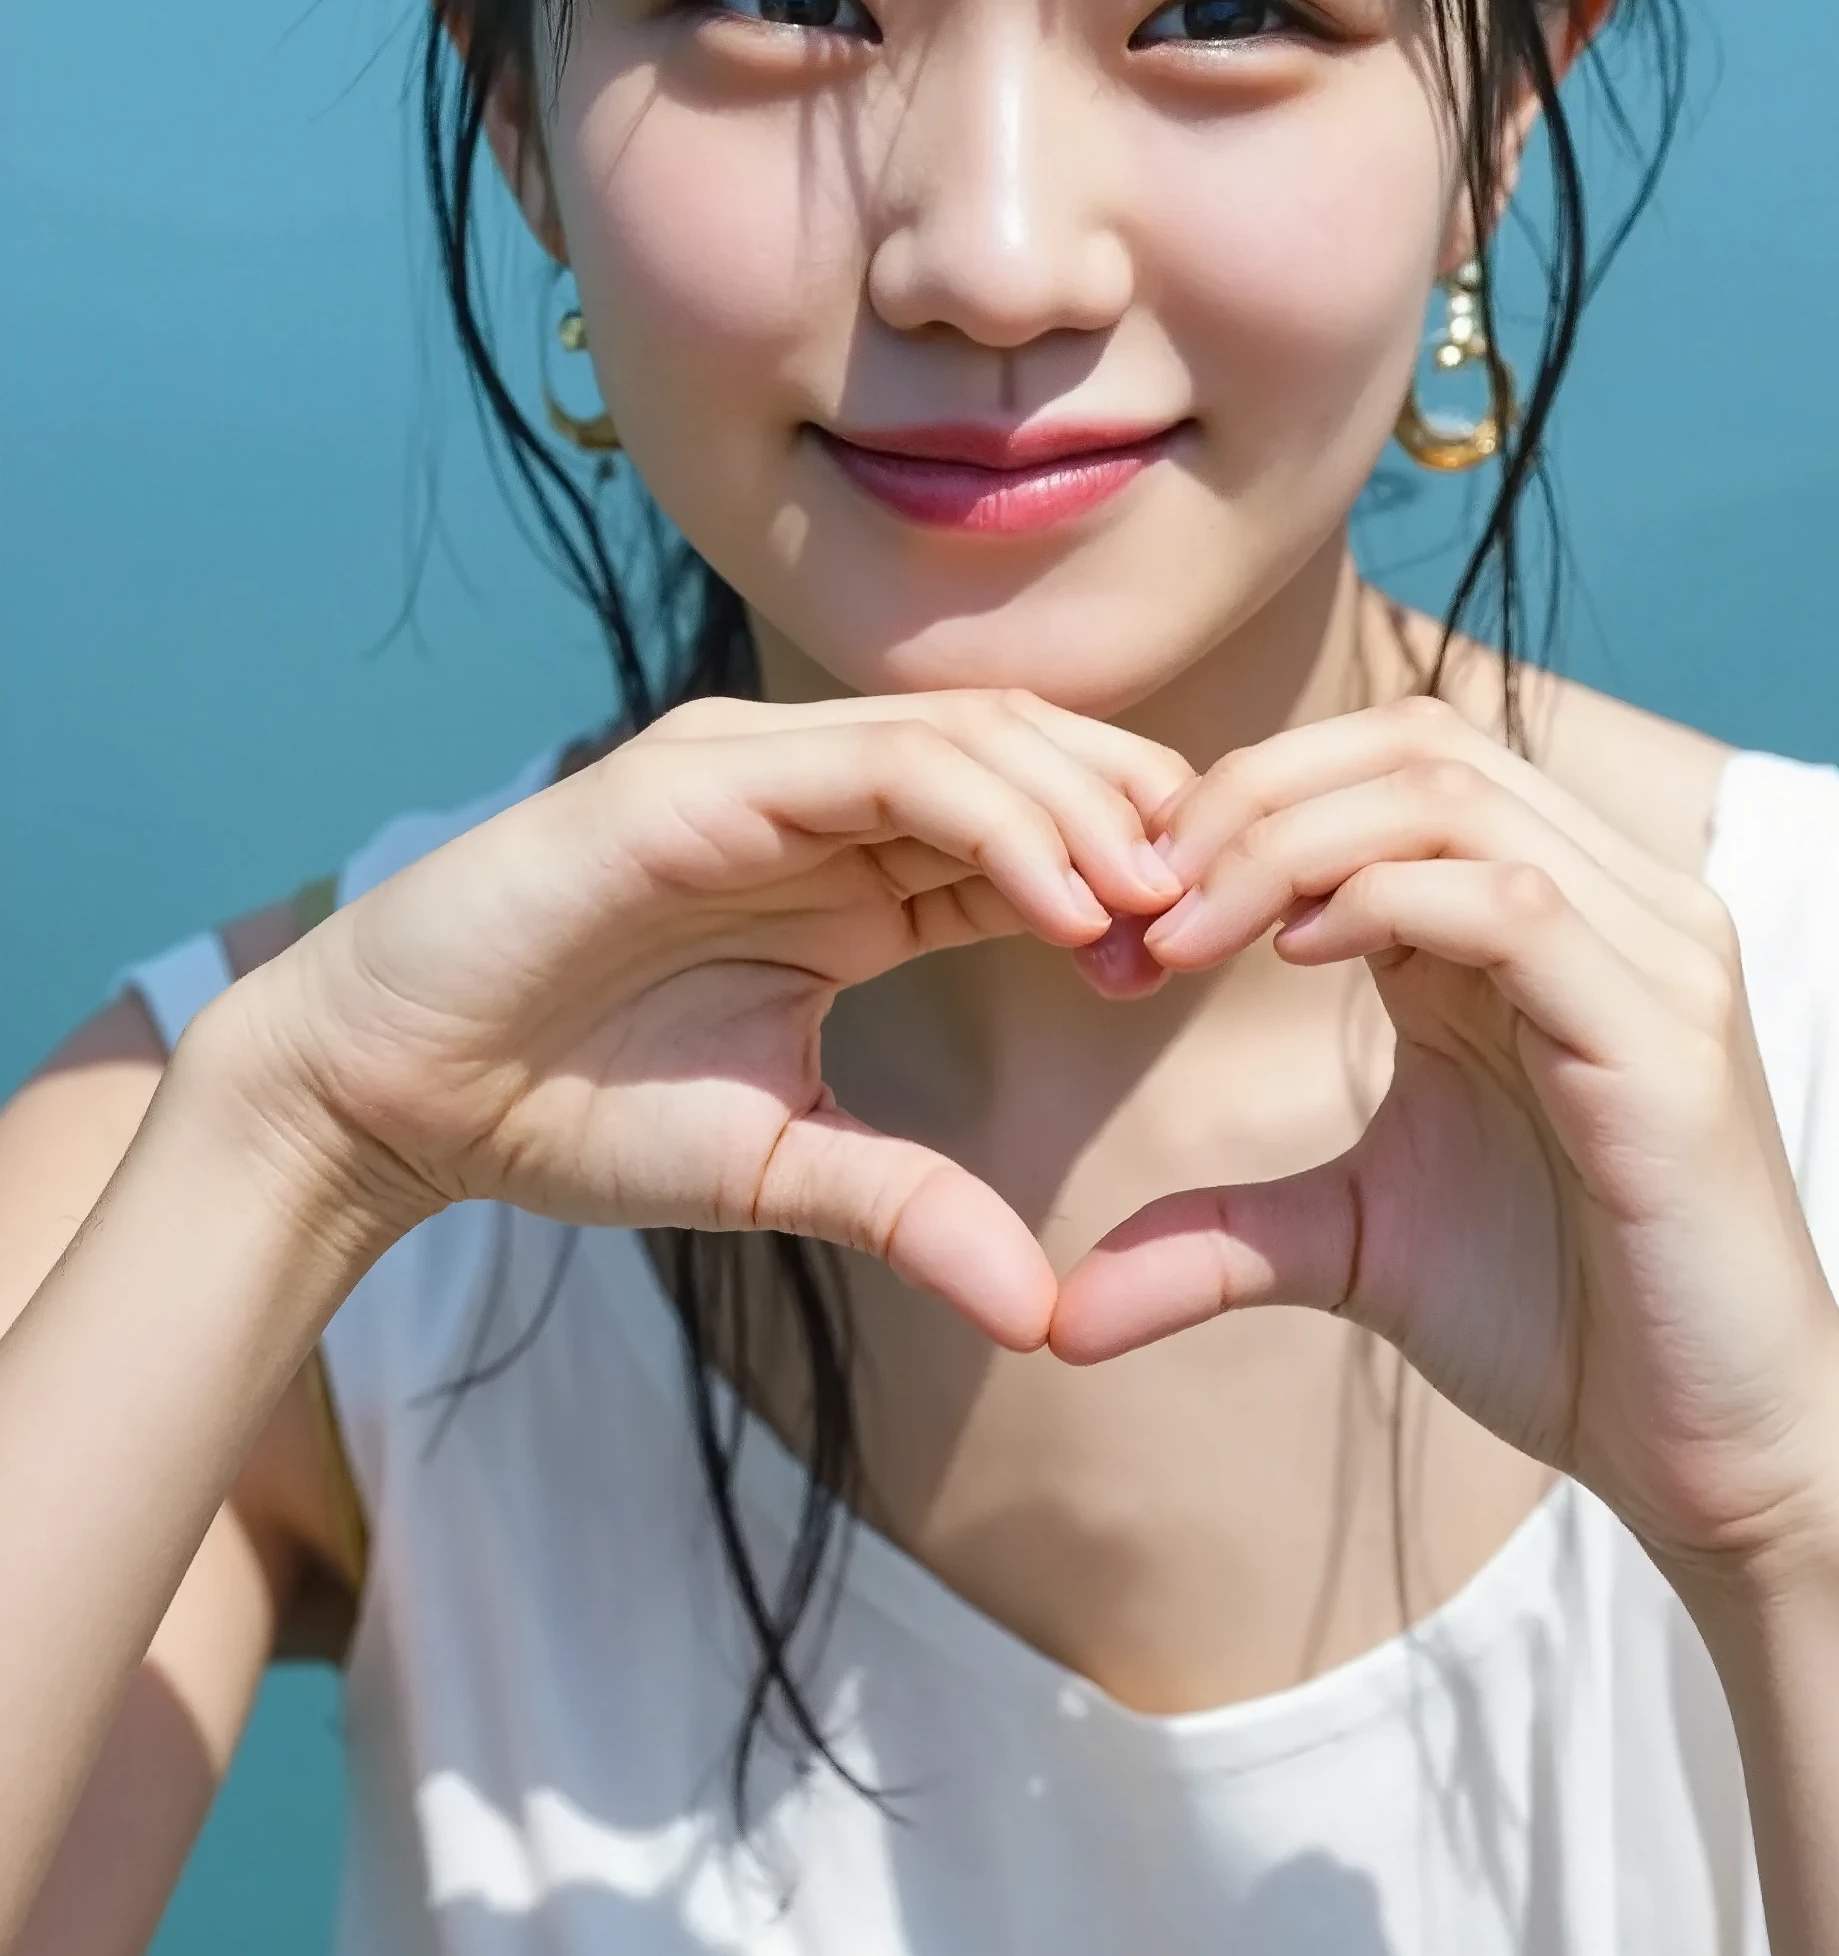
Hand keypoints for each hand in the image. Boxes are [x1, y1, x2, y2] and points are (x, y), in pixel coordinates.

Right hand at [224, 692, 1187, 1351]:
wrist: (397, 1092)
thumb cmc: (571, 1113)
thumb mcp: (779, 1163)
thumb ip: (909, 1204)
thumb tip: (1044, 1313)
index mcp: (852, 871)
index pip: (1031, 827)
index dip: (1132, 874)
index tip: (1210, 959)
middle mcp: (817, 796)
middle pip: (1030, 755)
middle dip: (1141, 819)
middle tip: (1228, 912)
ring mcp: (760, 768)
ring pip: (975, 739)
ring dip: (1088, 814)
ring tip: (1162, 906)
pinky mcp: (699, 773)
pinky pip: (887, 765)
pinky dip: (995, 817)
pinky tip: (1068, 897)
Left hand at [1052, 697, 1838, 1572]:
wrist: (1721, 1464)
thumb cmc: (1563, 1330)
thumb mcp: (1357, 1244)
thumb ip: (1220, 1236)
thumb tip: (1058, 1312)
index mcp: (1540, 916)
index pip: (1384, 762)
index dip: (1240, 801)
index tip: (1120, 907)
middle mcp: (1612, 901)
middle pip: (1410, 744)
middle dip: (1247, 800)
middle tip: (1133, 900)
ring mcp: (1653, 953)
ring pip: (1453, 795)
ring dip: (1286, 842)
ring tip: (1183, 932)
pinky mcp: (1669, 1033)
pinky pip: (1514, 902)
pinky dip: (1382, 901)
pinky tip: (1293, 956)